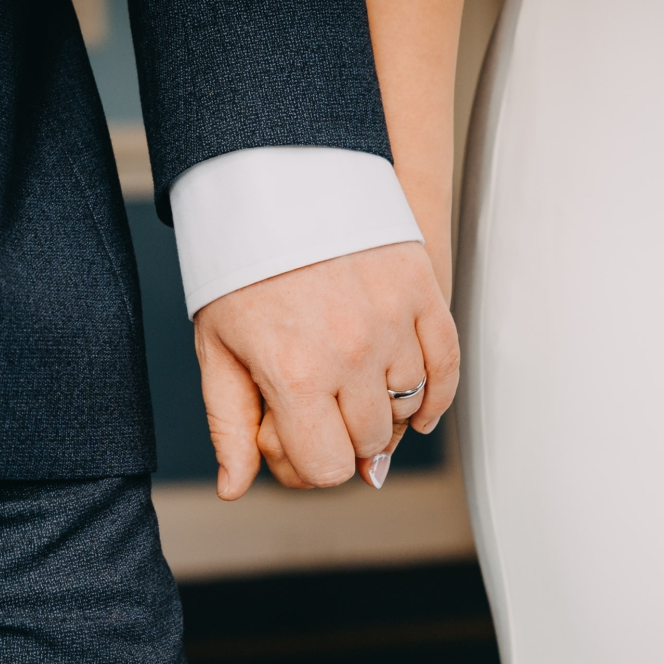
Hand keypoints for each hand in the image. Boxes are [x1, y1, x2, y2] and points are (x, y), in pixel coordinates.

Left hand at [194, 241, 458, 499]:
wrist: (276, 176)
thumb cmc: (240, 263)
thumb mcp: (217, 346)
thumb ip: (229, 423)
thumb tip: (235, 488)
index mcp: (293, 373)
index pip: (327, 469)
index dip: (309, 464)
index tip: (294, 437)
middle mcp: (349, 353)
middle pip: (370, 444)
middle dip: (342, 438)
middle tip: (318, 407)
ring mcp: (392, 322)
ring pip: (408, 408)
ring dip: (382, 410)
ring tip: (350, 383)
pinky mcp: (421, 293)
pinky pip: (446, 368)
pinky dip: (435, 396)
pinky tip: (415, 407)